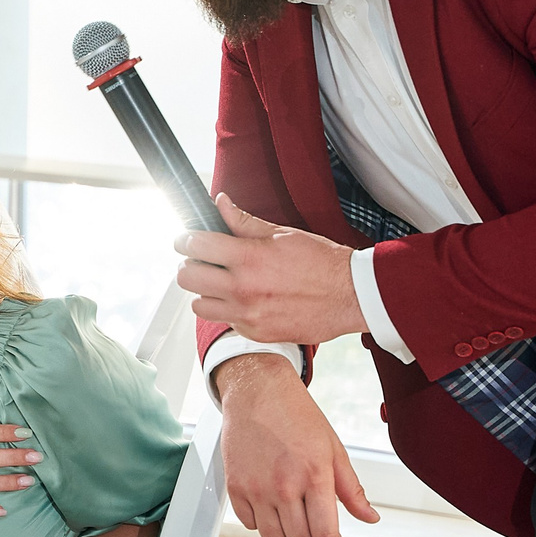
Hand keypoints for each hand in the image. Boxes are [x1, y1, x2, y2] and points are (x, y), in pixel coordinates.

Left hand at [175, 194, 366, 345]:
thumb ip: (244, 221)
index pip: (195, 245)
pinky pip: (225, 321)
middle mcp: (243, 289)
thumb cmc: (322, 262)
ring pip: (199, 305)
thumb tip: (220, 203)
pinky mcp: (255, 333)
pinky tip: (244, 299)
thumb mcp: (282, 234)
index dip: (184, 240)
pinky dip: (228, 310)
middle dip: (189, 265)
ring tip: (221, 282)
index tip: (186, 239)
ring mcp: (247, 314)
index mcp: (249, 258)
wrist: (350, 296)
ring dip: (205, 291)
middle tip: (200, 260)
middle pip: (187, 278)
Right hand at [215, 354, 376, 536]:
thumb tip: (370, 517)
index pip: (325, 535)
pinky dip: (259, 519)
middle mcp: (284, 486)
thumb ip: (352, 489)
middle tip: (309, 516)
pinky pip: (248, 524)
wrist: (257, 391)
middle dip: (309, 535)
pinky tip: (267, 500)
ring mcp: (256, 488)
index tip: (328, 527)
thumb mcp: (333, 449)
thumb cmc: (296, 415)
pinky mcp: (234, 487)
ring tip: (288, 509)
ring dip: (283, 531)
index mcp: (314, 476)